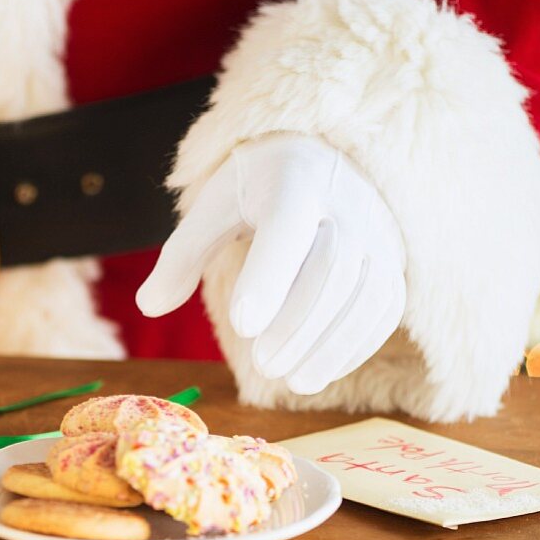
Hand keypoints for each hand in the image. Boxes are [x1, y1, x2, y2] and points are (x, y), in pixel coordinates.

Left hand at [137, 133, 405, 393]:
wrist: (323, 158)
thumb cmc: (257, 188)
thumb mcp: (213, 207)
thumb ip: (182, 255)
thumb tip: (147, 306)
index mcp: (293, 180)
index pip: (286, 225)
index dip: (268, 276)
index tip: (242, 325)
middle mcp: (345, 204)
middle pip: (332, 266)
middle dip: (297, 322)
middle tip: (261, 365)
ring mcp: (377, 233)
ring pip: (365, 292)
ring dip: (328, 344)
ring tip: (290, 381)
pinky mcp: (391, 262)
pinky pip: (383, 309)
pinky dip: (353, 346)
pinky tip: (317, 373)